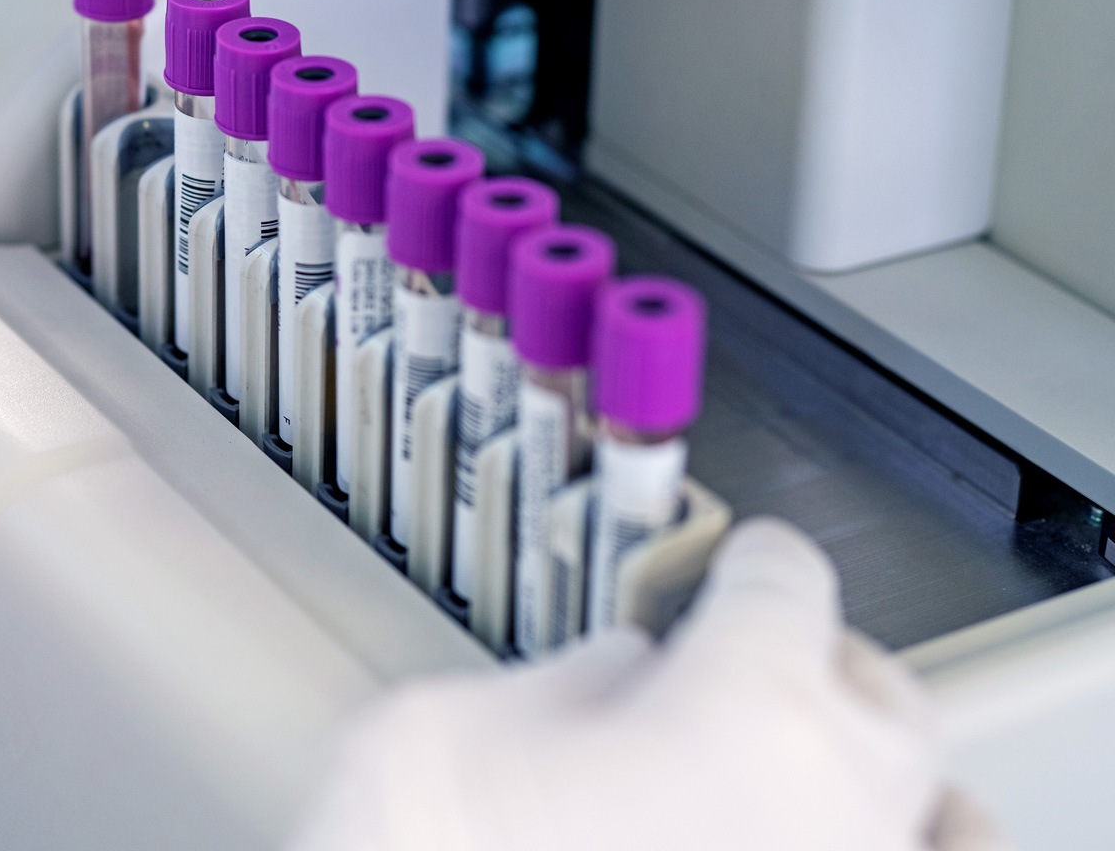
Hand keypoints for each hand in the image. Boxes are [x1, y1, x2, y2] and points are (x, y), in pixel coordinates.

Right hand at [290, 520, 1011, 850]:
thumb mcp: (455, 722)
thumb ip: (570, 681)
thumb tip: (622, 678)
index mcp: (748, 719)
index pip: (789, 581)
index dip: (750, 559)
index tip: (736, 562)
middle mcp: (830, 826)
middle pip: (880, 699)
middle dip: (823, 659)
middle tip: (757, 648)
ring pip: (927, 821)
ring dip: (862, 773)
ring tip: (797, 754)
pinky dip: (870, 844)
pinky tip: (796, 834)